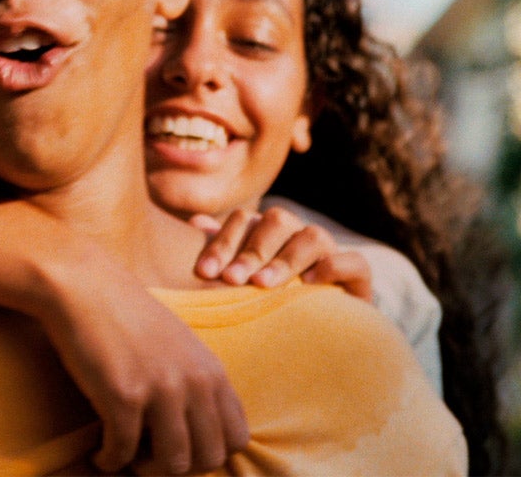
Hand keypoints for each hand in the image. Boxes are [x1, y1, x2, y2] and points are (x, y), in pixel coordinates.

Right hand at [37, 247, 248, 474]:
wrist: (84, 285)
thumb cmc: (125, 313)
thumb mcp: (179, 343)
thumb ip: (196, 380)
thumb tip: (198, 428)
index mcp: (211, 370)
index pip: (236, 438)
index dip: (209, 453)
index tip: (179, 448)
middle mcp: (194, 382)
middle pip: (210, 458)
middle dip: (179, 468)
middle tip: (151, 457)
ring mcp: (160, 389)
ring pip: (173, 464)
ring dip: (146, 470)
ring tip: (126, 456)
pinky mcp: (122, 396)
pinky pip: (123, 453)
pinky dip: (109, 461)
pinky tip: (99, 453)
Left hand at [190, 207, 372, 300]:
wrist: (316, 334)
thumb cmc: (264, 304)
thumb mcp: (239, 280)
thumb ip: (221, 251)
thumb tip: (196, 222)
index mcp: (266, 232)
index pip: (243, 220)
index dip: (223, 243)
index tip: (204, 272)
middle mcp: (297, 235)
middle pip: (277, 221)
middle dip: (252, 251)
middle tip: (232, 279)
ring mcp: (329, 253)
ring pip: (313, 236)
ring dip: (286, 259)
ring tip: (263, 285)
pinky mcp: (358, 277)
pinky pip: (354, 262)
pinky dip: (332, 268)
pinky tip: (308, 285)